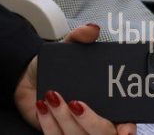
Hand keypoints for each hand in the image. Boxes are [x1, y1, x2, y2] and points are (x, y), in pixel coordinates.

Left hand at [14, 23, 136, 134]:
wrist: (25, 79)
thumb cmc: (51, 68)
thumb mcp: (65, 49)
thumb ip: (78, 38)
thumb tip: (92, 29)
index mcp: (104, 103)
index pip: (124, 123)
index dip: (127, 128)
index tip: (125, 128)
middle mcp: (93, 120)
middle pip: (103, 134)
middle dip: (90, 121)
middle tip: (76, 103)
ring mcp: (75, 130)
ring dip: (65, 119)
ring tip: (53, 97)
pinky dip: (49, 122)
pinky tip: (43, 107)